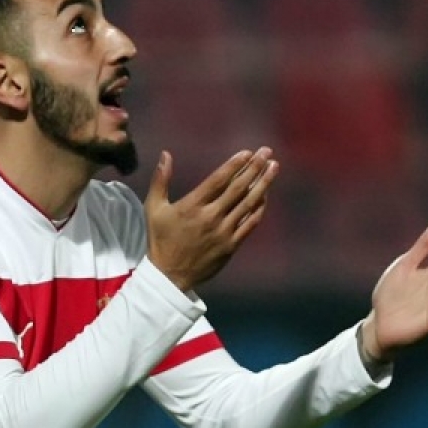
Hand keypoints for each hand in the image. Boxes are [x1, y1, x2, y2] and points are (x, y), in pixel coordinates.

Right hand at [144, 148, 278, 291]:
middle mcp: (211, 216)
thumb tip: (166, 154)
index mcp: (192, 206)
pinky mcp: (231, 245)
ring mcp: (224, 232)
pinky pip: (250, 224)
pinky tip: (265, 195)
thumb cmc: (161, 239)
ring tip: (273, 167)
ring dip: (263, 184)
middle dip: (254, 168)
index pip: (218, 180)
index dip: (235, 165)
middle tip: (266, 152)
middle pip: (238, 188)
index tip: (248, 152)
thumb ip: (160, 180)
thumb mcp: (154, 208)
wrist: (170, 275)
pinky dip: (259, 208)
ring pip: (248, 204)